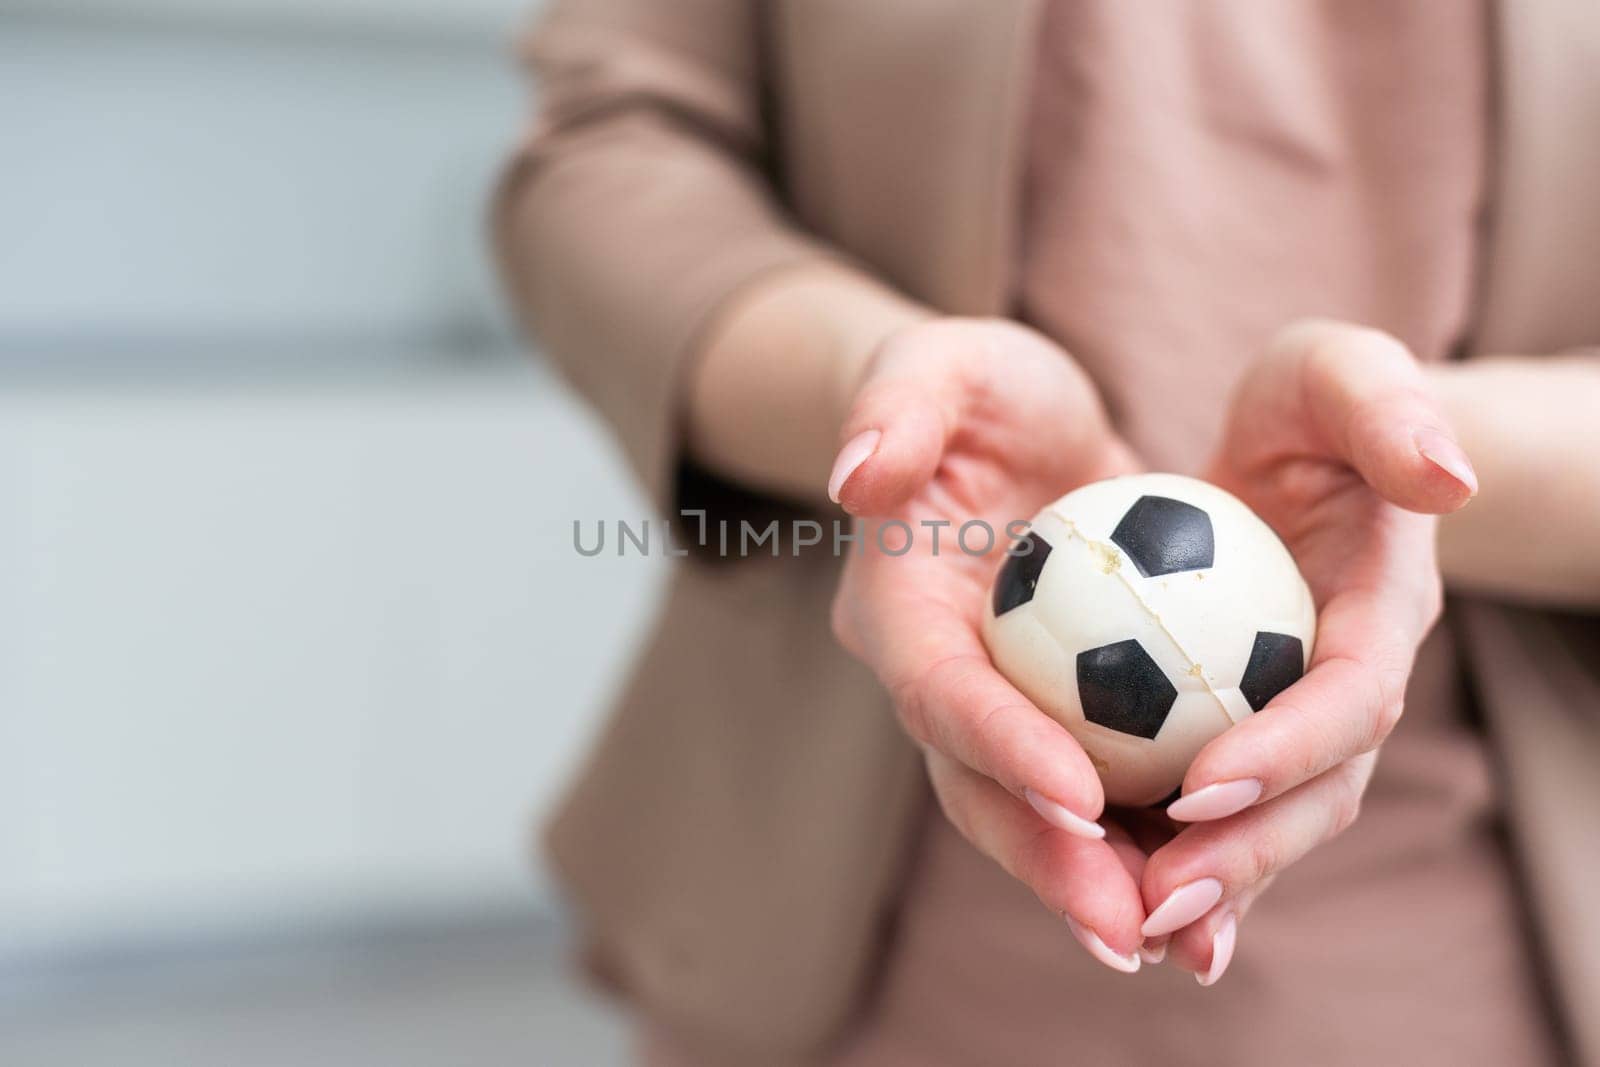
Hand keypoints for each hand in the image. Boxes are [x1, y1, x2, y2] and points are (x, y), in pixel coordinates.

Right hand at [827, 318, 1151, 972]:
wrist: (1010, 433)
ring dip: (1099, 882)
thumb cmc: (973, 387)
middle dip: (1046, 863)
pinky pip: (1093, 795)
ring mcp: (991, 708)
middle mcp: (933, 676)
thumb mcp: (938, 361)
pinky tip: (1211, 894)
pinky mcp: (1052, 721)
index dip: (999, 744)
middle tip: (1125, 926)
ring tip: (1178, 942)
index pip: (937, 689)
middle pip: (975, 787)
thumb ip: (896, 403)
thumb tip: (858, 479)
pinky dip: (1143, 846)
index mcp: (894, 606)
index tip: (1080, 792)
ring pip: (1033, 815)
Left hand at [1134, 320, 1477, 981]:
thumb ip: (1385, 404)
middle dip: (1247, 853)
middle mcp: (1349, 681)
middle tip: (1159, 899)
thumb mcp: (1336, 373)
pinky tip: (1117, 915)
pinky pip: (1218, 814)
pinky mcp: (1248, 738)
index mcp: (1382, 605)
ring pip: (1267, 822)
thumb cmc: (1309, 405)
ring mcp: (1301, 720)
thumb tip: (1445, 477)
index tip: (1206, 780)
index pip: (1351, 693)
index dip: (1292, 743)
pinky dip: (1181, 866)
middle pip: (1315, 791)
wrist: (1290, 454)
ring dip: (1209, 883)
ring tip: (1132, 927)